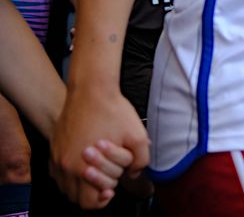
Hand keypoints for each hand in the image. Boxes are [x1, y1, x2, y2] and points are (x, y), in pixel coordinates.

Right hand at [50, 87, 148, 209]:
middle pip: (76, 197)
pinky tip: (83, 165)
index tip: (112, 188)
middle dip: (93, 191)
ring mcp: (57, 157)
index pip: (89, 201)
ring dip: (80, 185)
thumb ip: (140, 160)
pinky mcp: (53, 148)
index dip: (104, 198)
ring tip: (96, 172)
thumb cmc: (113, 111)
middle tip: (107, 178)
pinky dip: (69, 175)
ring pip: (65, 187)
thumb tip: (133, 173)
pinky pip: (57, 173)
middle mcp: (66, 166)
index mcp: (84, 167)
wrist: (91, 90)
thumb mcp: (137, 136)